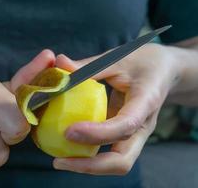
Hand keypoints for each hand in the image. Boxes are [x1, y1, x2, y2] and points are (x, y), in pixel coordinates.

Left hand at [52, 43, 180, 174]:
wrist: (165, 71)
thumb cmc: (143, 62)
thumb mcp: (118, 58)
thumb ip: (89, 65)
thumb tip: (59, 62)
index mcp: (146, 102)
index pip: (126, 125)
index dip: (97, 133)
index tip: (69, 131)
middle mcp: (142, 125)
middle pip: (123, 160)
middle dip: (90, 166)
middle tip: (59, 161)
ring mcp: (135, 134)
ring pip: (116, 162)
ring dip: (87, 165)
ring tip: (60, 160)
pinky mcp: (126, 135)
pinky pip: (109, 152)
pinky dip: (89, 156)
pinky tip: (68, 148)